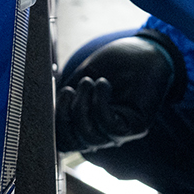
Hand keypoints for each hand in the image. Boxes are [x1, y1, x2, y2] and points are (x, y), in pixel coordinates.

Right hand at [55, 34, 176, 153]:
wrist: (145, 49)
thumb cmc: (115, 63)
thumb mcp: (82, 78)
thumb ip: (68, 98)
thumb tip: (48, 114)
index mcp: (86, 124)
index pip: (64, 142)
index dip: (55, 124)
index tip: (59, 96)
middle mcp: (101, 133)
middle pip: (72, 144)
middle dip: (66, 115)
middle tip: (71, 89)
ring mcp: (119, 132)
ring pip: (90, 137)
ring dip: (83, 105)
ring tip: (89, 81)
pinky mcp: (135, 127)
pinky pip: (110, 127)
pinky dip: (100, 103)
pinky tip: (103, 84)